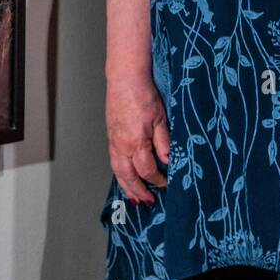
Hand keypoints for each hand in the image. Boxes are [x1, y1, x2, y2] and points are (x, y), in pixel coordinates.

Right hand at [106, 74, 169, 204]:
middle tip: (148, 202)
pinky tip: (125, 174)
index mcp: (135, 142)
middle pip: (128, 176)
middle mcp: (121, 144)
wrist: (125, 77)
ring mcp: (113, 140)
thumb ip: (164, 142)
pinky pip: (113, 159)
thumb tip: (168, 162)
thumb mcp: (161, 118)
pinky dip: (119, 172)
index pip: (147, 170)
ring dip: (126, 185)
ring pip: (117, 169)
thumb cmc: (143, 94)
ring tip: (134, 196)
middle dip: (138, 191)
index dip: (157, 180)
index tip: (166, 184)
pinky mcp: (111, 134)